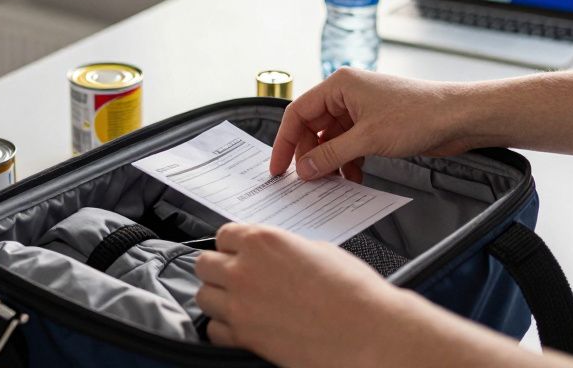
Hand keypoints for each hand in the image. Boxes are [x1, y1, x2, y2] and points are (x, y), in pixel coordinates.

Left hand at [194, 223, 414, 366]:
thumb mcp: (316, 250)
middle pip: (205, 265)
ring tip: (240, 304)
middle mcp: (245, 270)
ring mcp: (240, 305)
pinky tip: (244, 327)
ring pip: (203, 297)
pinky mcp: (244, 338)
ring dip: (219, 299)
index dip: (233, 246)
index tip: (240, 254)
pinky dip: (225, 329)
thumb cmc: (353, 292)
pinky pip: (214, 330)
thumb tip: (270, 256)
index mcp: (263, 241)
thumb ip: (281, 250)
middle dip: (219, 270)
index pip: (223, 235)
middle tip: (236, 279)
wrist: (369, 333)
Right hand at [271, 68, 485, 182]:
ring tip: (330, 182)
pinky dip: (347, 161)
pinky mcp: (375, 124)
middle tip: (306, 180)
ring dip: (329, 161)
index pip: (297, 113)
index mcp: (339, 85)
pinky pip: (349, 144)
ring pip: (331, 138)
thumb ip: (330, 155)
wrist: (458, 118)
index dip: (285, 141)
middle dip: (309, 154)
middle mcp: (347, 94)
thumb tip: (303, 169)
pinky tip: (353, 177)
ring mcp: (361, 109)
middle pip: (313, 127)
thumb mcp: (367, 139)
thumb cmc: (419, 115)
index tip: (279, 167)